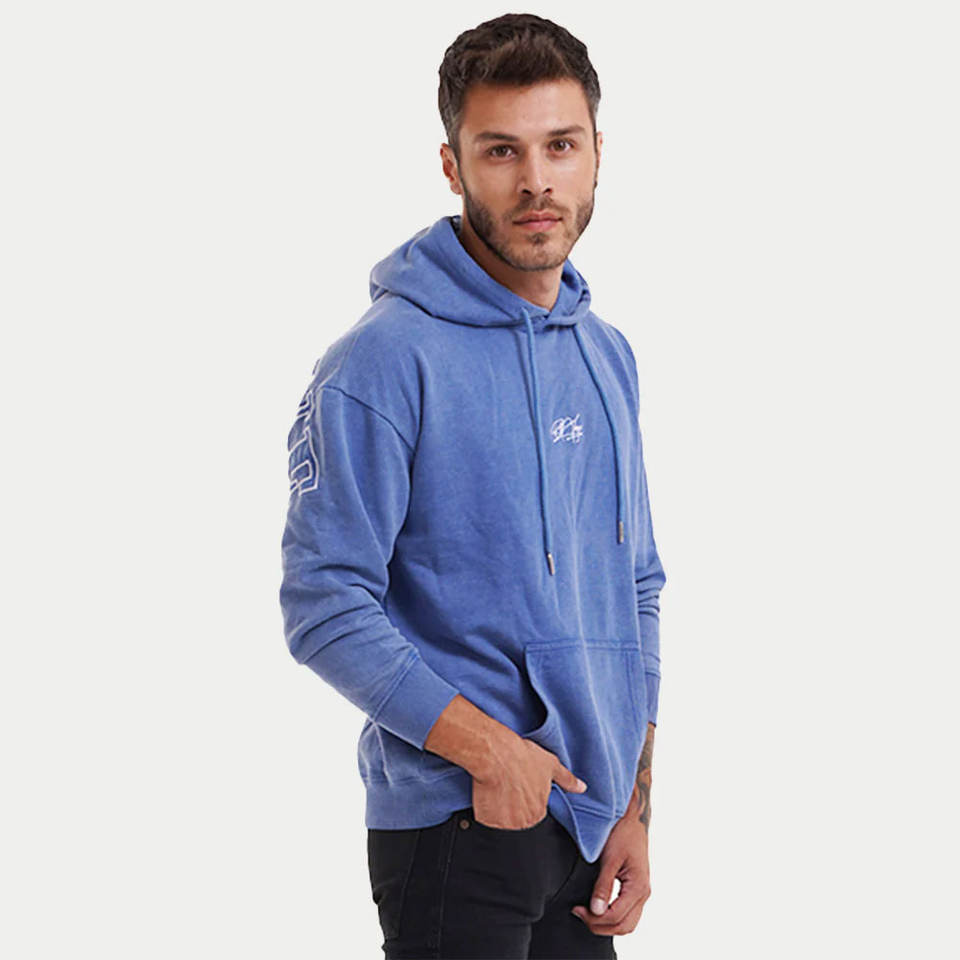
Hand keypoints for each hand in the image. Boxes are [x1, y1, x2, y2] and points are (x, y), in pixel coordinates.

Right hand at [471, 730, 587, 829]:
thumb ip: (567, 780)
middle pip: (516, 818)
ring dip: (497, 808)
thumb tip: (582, 788)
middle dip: (511, 805)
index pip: (532, 811)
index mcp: (540, 811)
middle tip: (507, 786)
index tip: (519, 786)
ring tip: (497, 788)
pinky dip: (484, 808)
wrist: (497, 753)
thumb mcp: (550, 765)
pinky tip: (487, 792)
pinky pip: (485, 818)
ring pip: (500, 819)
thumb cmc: (523, 756)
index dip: (524, 797)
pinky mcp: (487, 820)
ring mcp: (505, 823)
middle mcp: (524, 821)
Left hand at [570, 796, 650, 935]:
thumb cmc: (621, 832)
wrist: (632, 817)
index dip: (595, 918)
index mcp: (639, 887)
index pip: (617, 917)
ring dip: (607, 924)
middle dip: (600, 926)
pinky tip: (598, 909)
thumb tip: (596, 910)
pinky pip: (627, 913)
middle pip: (624, 926)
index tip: (577, 909)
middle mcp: (643, 893)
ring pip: (627, 923)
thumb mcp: (610, 858)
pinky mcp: (636, 889)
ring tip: (586, 913)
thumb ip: (603, 886)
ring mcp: (641, 892)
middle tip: (579, 914)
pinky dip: (613, 917)